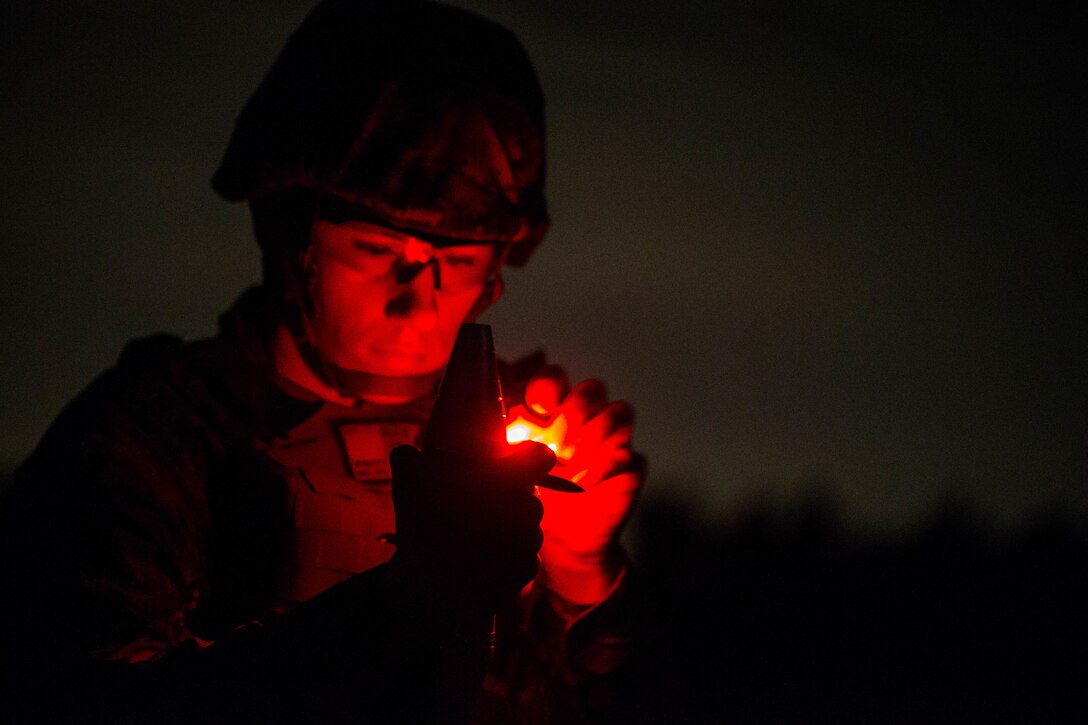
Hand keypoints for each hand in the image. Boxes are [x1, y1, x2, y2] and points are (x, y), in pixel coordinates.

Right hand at [388, 442, 552, 608]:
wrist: (432, 591)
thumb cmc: (423, 527)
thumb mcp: (407, 480)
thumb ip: (408, 457)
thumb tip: (405, 453)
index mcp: (509, 479)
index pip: (541, 455)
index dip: (528, 457)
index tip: (510, 465)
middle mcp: (528, 508)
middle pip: (528, 495)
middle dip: (506, 500)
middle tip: (474, 509)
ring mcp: (531, 541)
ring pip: (525, 526)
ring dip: (505, 529)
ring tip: (471, 539)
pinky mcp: (528, 569)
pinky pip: (522, 554)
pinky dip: (504, 557)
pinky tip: (477, 561)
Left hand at [505, 368, 644, 607]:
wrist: (559, 543)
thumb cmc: (531, 499)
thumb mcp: (509, 471)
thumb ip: (506, 445)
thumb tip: (505, 429)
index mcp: (551, 413)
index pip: (553, 380)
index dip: (547, 387)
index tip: (537, 408)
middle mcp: (584, 420)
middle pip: (590, 390)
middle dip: (573, 414)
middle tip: (555, 445)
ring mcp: (611, 441)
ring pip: (617, 413)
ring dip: (591, 439)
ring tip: (568, 468)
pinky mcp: (629, 468)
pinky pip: (630, 455)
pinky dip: (605, 468)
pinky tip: (583, 486)